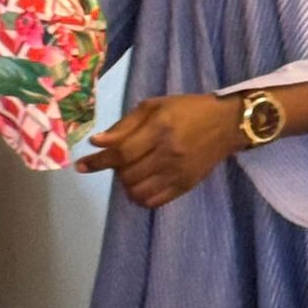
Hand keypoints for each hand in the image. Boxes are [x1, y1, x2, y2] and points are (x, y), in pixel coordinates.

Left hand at [76, 94, 241, 208]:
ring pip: (138, 191)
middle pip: (127, 174)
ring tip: (131, 171)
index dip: (98, 161)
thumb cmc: (187, 109)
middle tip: (119, 159)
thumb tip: (98, 142)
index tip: (81, 166)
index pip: (121, 152)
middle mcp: (168, 153)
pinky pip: (154, 201)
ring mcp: (178, 173)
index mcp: (159, 129)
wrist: (226, 125)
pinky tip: (142, 184)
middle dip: (115, 170)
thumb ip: (125, 124)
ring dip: (126, 185)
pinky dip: (140, 196)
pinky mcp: (185, 186)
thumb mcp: (155, 106)